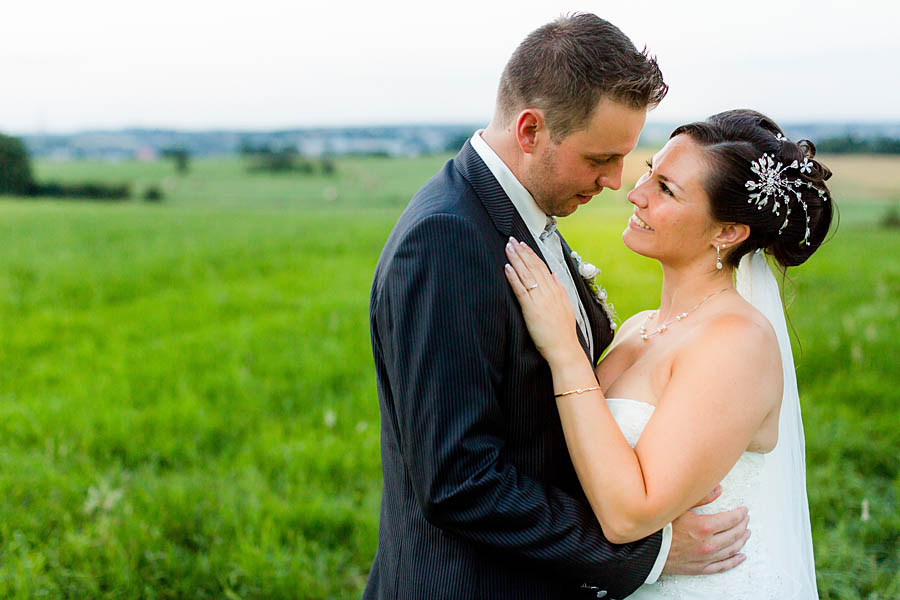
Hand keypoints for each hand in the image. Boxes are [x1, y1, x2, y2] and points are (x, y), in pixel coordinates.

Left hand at [504, 237, 580, 364]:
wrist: (564, 348)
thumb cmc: (563, 332)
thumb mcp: (566, 306)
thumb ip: (559, 289)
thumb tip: (554, 275)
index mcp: (557, 290)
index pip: (542, 267)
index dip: (531, 254)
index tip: (523, 244)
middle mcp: (549, 291)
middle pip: (533, 266)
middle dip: (521, 252)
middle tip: (511, 240)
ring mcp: (540, 299)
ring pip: (526, 274)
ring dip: (516, 259)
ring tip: (508, 247)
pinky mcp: (531, 309)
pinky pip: (521, 290)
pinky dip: (513, 277)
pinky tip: (507, 267)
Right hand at [662, 486, 750, 574]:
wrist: (646, 550)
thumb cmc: (658, 528)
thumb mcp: (678, 507)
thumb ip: (700, 498)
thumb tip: (718, 489)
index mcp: (704, 527)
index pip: (731, 520)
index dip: (740, 514)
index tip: (743, 510)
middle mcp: (708, 544)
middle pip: (734, 534)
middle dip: (742, 525)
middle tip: (746, 519)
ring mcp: (706, 558)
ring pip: (731, 549)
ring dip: (742, 540)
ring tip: (746, 534)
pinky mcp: (700, 568)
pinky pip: (723, 566)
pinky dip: (734, 561)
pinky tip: (741, 556)